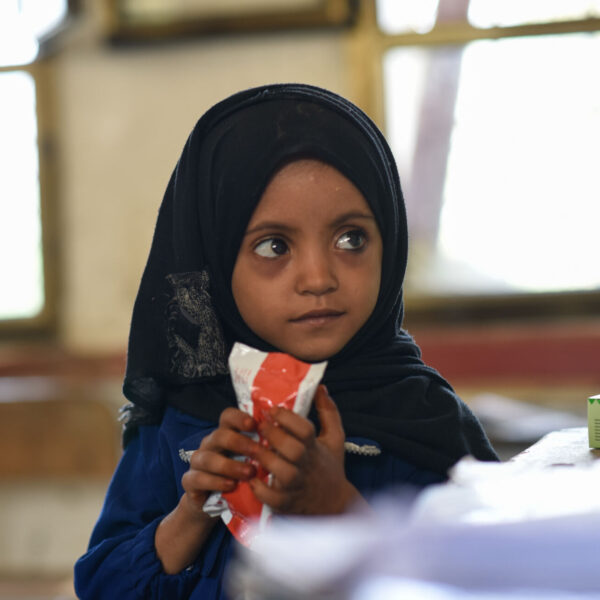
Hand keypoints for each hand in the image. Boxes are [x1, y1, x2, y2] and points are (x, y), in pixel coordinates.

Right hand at [181, 407, 258, 518]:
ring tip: (249, 473)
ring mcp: (197, 462)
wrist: (211, 502)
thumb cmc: (236, 476)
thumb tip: (282, 440)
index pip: (227, 416)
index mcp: (224, 434)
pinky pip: (198, 478)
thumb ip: (259, 449)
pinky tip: (230, 485)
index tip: (254, 424)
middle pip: (219, 435)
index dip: (239, 418)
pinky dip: (215, 482)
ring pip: (208, 458)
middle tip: (257, 452)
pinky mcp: (190, 481)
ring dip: (230, 465)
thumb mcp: (249, 461)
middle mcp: (209, 444)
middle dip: (239, 443)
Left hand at [249, 385, 359, 514]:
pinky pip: (270, 496)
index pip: (305, 430)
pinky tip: (251, 475)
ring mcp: (297, 486)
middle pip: (292, 449)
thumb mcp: (335, 438)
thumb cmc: (330, 466)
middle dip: (273, 435)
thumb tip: (319, 387)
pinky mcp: (286, 504)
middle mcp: (307, 467)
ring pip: (280, 471)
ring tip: (251, 447)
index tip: (273, 409)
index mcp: (316, 449)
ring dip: (264, 458)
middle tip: (258, 424)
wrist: (334, 506)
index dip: (288, 418)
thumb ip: (328, 412)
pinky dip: (259, 487)